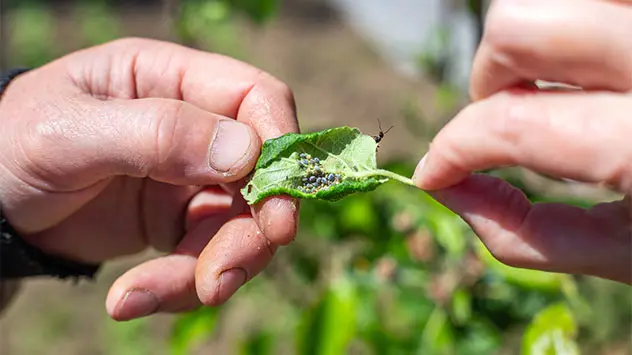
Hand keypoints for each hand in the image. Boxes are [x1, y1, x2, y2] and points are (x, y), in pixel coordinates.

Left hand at [0, 38, 299, 318]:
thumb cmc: (13, 145)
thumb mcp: (69, 133)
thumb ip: (155, 133)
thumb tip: (246, 153)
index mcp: (171, 80)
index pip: (256, 99)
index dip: (280, 146)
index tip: (278, 206)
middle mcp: (194, 127)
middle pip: (260, 175)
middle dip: (249, 232)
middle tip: (220, 279)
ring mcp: (191, 177)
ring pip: (238, 227)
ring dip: (209, 271)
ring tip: (139, 298)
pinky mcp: (179, 222)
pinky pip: (205, 258)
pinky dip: (178, 286)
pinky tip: (129, 300)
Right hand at [413, 0, 631, 283]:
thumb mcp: (627, 254)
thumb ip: (524, 233)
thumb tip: (446, 190)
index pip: (509, 123)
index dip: (452, 148)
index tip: (436, 169)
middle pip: (520, 26)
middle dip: (490, 77)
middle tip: (504, 112)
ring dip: (533, 42)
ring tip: (556, 83)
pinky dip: (577, 29)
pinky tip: (596, 65)